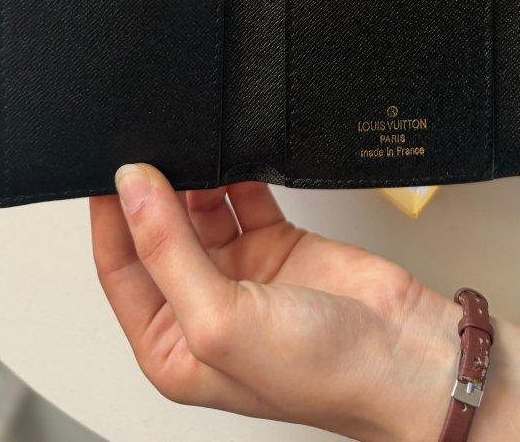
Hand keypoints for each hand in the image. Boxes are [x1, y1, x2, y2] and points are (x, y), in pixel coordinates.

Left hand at [90, 165, 519, 440]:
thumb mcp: (222, 320)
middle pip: (158, 233)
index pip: (121, 268)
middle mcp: (202, 308)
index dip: (112, 217)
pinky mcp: (280, 242)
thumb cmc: (322, 373)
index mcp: (172, 346)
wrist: (406, 354)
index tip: (114, 169)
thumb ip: (169, 251)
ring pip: (198, 209)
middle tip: (152, 147)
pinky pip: (242, 195)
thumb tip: (133, 190)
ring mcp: (243, 272)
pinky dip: (234, 173)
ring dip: (194, 178)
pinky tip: (229, 154)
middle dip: (152, 192)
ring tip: (191, 145)